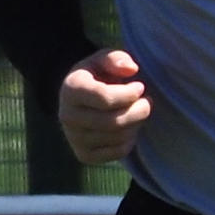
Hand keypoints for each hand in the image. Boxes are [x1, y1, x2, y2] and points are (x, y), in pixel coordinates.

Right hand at [60, 48, 150, 165]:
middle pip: (113, 121)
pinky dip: (130, 140)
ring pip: (118, 137)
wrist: (80, 101)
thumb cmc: (97, 76)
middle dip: (139, 111)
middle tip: (146, 101)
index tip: (139, 86)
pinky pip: (117, 152)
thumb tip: (131, 69)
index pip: (105, 98)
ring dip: (136, 124)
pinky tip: (129, 127)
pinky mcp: (84, 155)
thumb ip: (116, 59)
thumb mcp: (103, 60)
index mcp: (71, 89)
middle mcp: (67, 116)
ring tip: (138, 111)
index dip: (129, 93)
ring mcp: (74, 138)